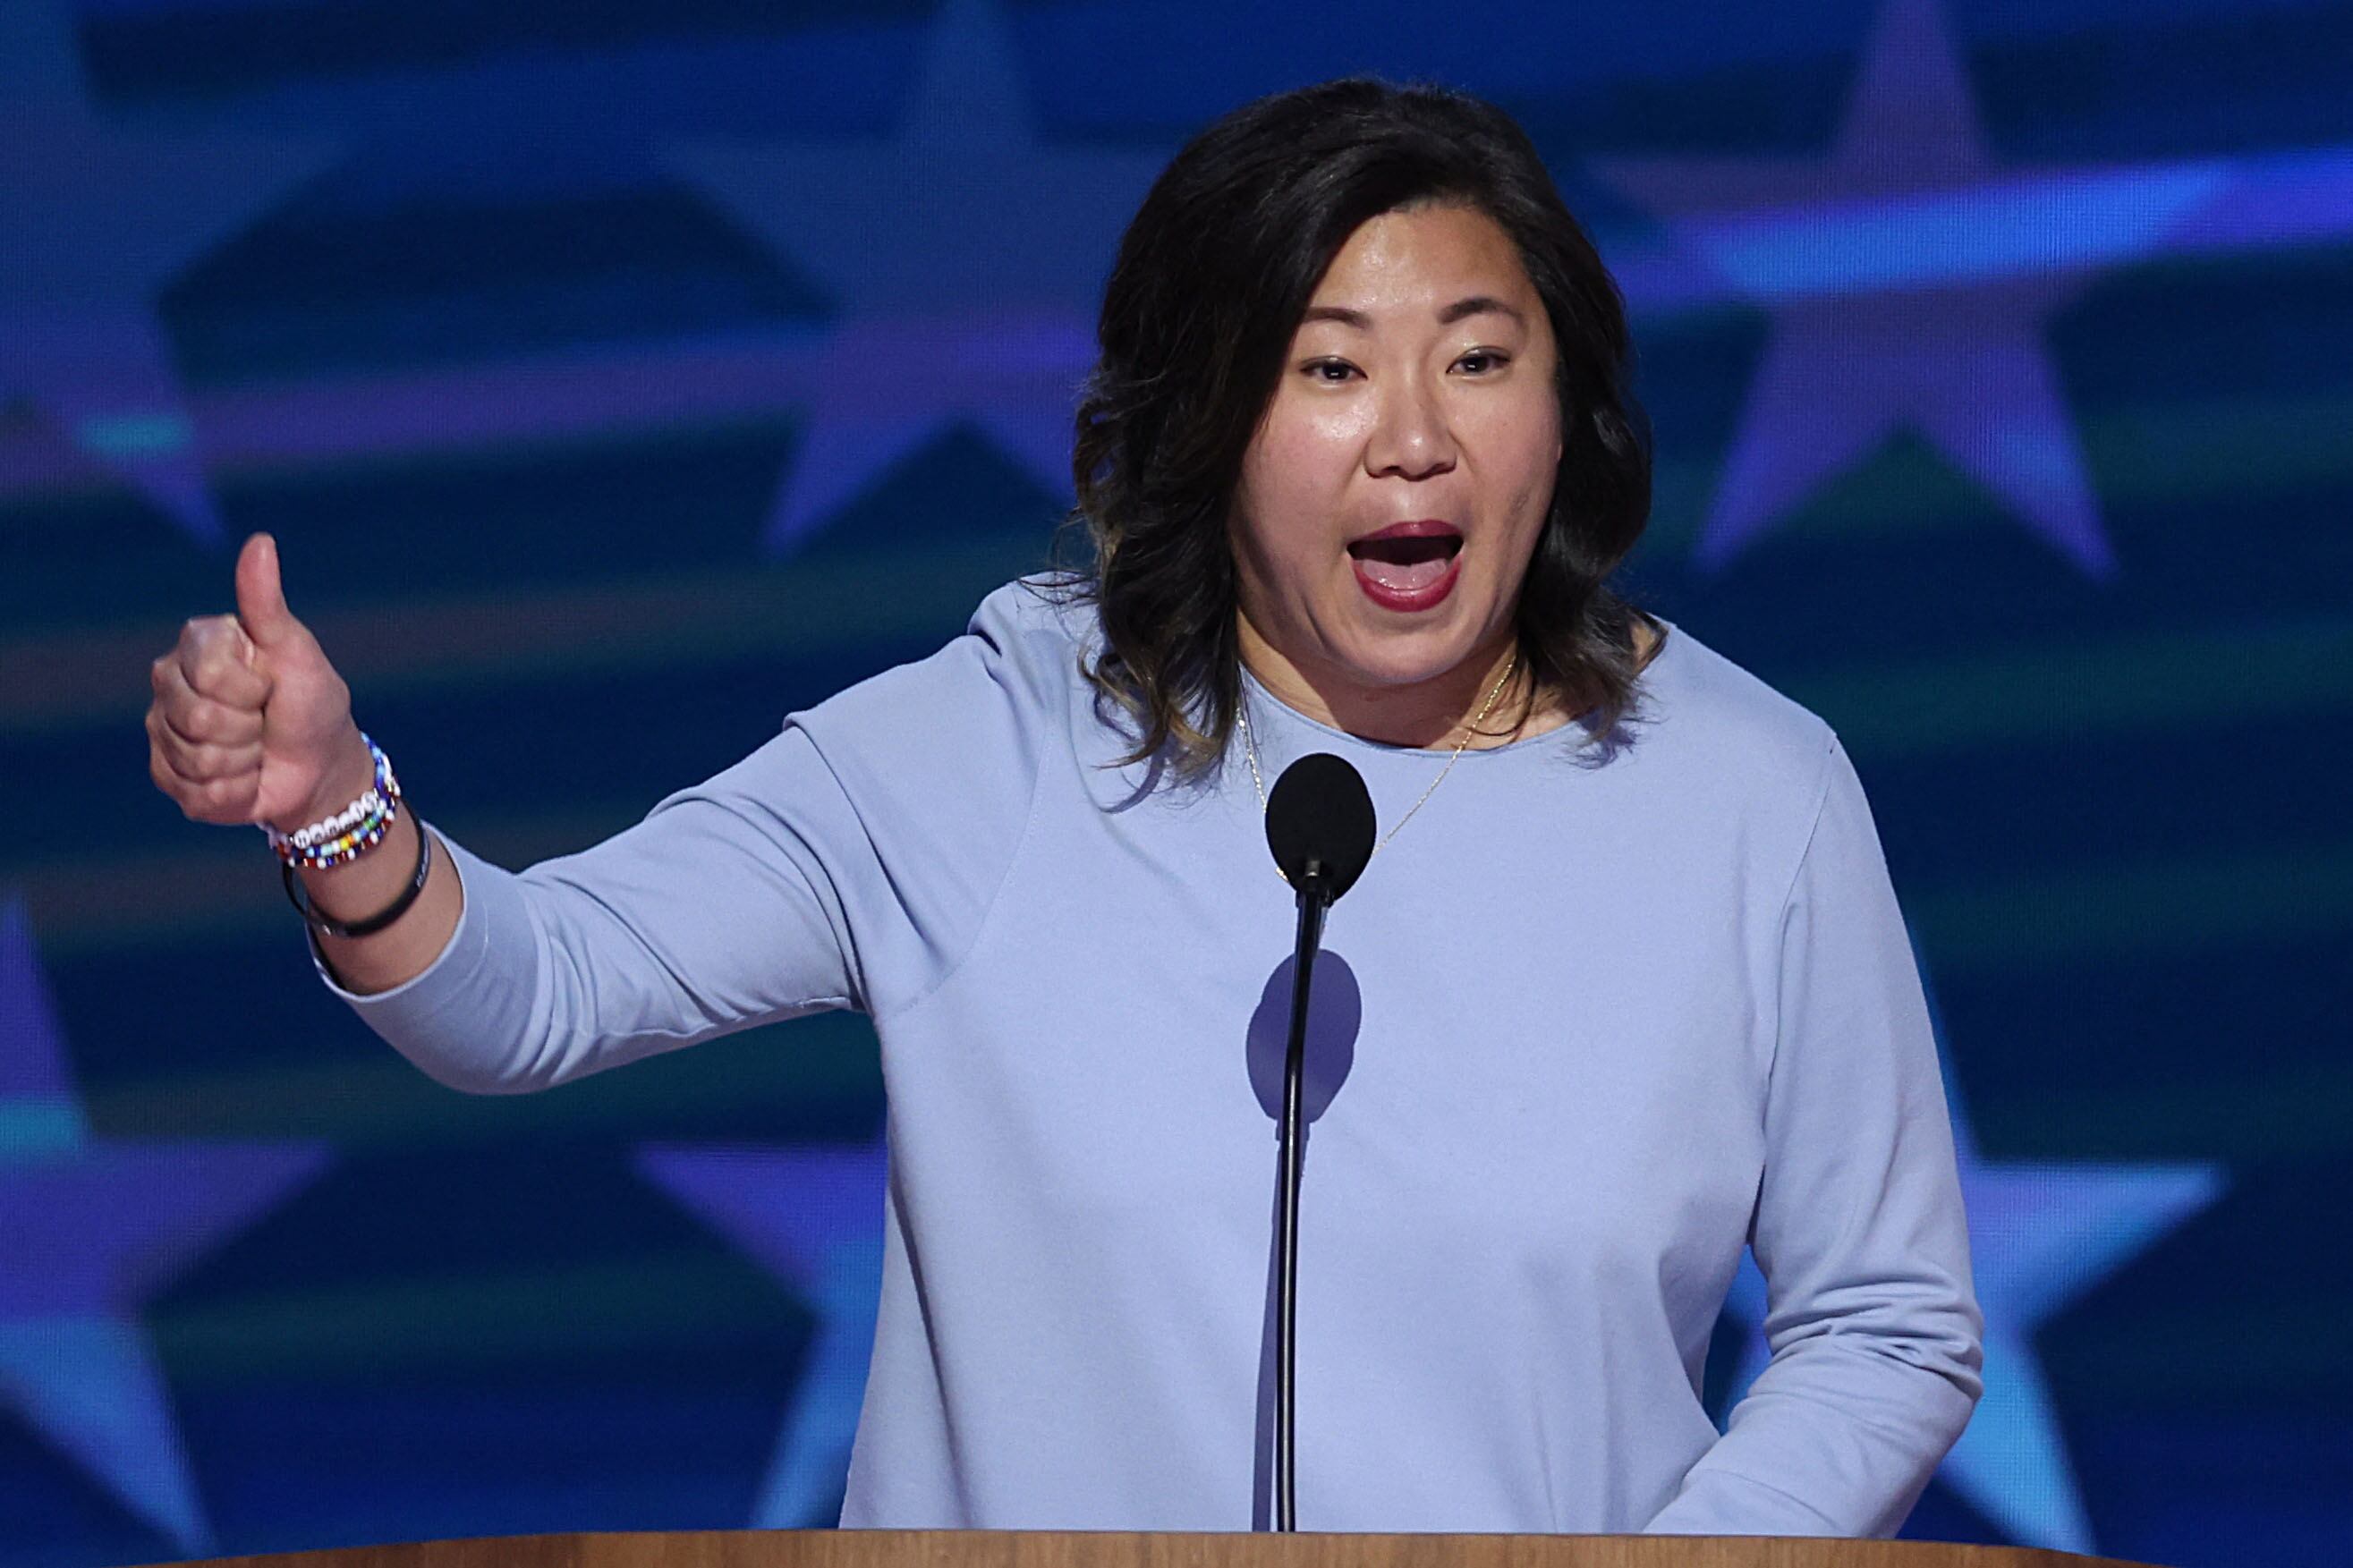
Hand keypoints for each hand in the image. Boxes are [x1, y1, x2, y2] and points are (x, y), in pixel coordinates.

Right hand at [147, 532, 367, 831]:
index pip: (209, 674)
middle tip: (263, 720)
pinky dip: (234, 792)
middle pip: (198, 719)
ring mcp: (163, 730)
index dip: (252, 689)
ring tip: (256, 749)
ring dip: (244, 762)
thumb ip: (267, 603)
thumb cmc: (311, 702)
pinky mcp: (167, 775)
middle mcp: (169, 683)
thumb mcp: (296, 651)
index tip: (269, 685)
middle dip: (248, 729)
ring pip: (197, 759)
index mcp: (198, 645)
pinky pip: (194, 792)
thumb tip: (260, 541)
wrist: (320, 766)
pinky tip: (244, 777)